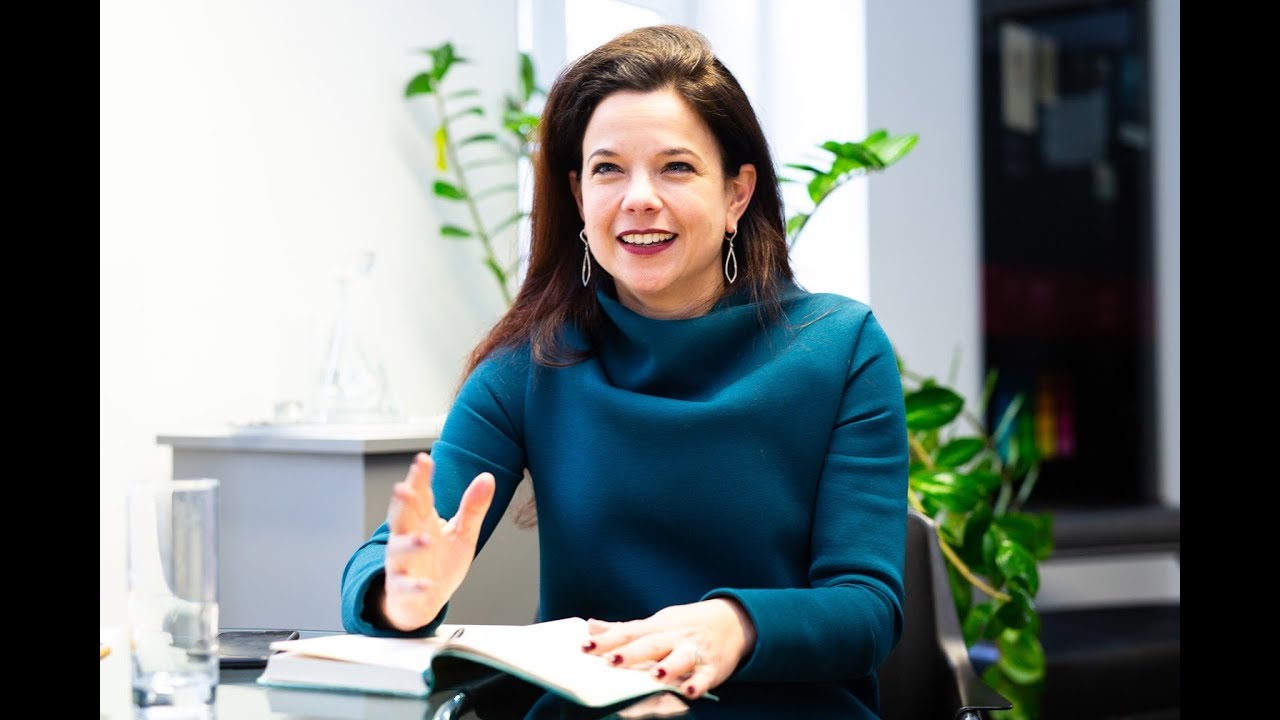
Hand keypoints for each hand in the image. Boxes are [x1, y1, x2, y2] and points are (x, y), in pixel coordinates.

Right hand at [381, 452, 494, 630]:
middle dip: (402, 503)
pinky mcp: (403, 588)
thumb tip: (487, 477)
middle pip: (401, 517)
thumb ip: (473, 507)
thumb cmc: (440, 562)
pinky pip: (405, 586)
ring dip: (409, 544)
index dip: (419, 478)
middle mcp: (407, 537)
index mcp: (422, 520)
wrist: (423, 601)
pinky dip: (414, 585)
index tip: (422, 459)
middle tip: (403, 488)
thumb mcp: (462, 533)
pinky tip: (426, 584)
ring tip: (424, 539)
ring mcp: (402, 563)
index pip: (419, 495)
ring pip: (398, 550)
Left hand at [582, 599, 756, 699]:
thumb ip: (624, 629)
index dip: (606, 640)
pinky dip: (698, 684)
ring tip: (654, 675)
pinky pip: (705, 677)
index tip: (585, 647)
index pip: (628, 632)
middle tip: (612, 661)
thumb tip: (590, 626)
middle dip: (632, 653)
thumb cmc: (684, 626)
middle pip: (651, 644)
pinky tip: (689, 692)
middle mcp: (674, 637)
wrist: (732, 621)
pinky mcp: (712, 668)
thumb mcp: (656, 623)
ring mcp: (694, 651)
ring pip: (680, 658)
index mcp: (657, 626)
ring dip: (668, 667)